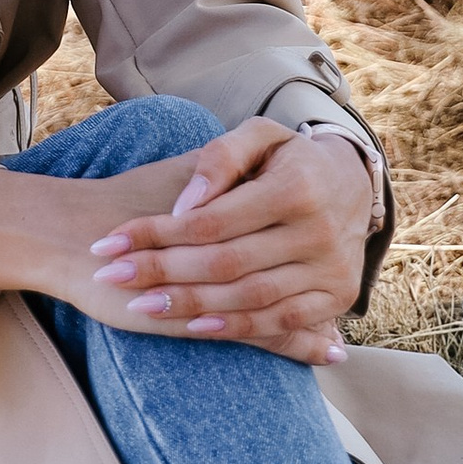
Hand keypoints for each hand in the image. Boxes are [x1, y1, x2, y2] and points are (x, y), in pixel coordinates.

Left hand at [85, 118, 372, 364]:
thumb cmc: (288, 158)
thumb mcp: (260, 136)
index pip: (212, 220)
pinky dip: (235, 327)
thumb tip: (186, 206)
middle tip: (111, 275)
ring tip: (139, 303)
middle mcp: (319, 231)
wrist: (352, 183)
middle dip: (161, 271)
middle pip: (225, 263)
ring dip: (189, 305)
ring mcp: (331, 268)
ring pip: (249, 297)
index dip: (157, 233)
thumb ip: (220, 158)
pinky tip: (193, 325)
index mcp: (297, 186)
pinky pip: (280, 321)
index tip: (110, 241)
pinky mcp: (337, 296)